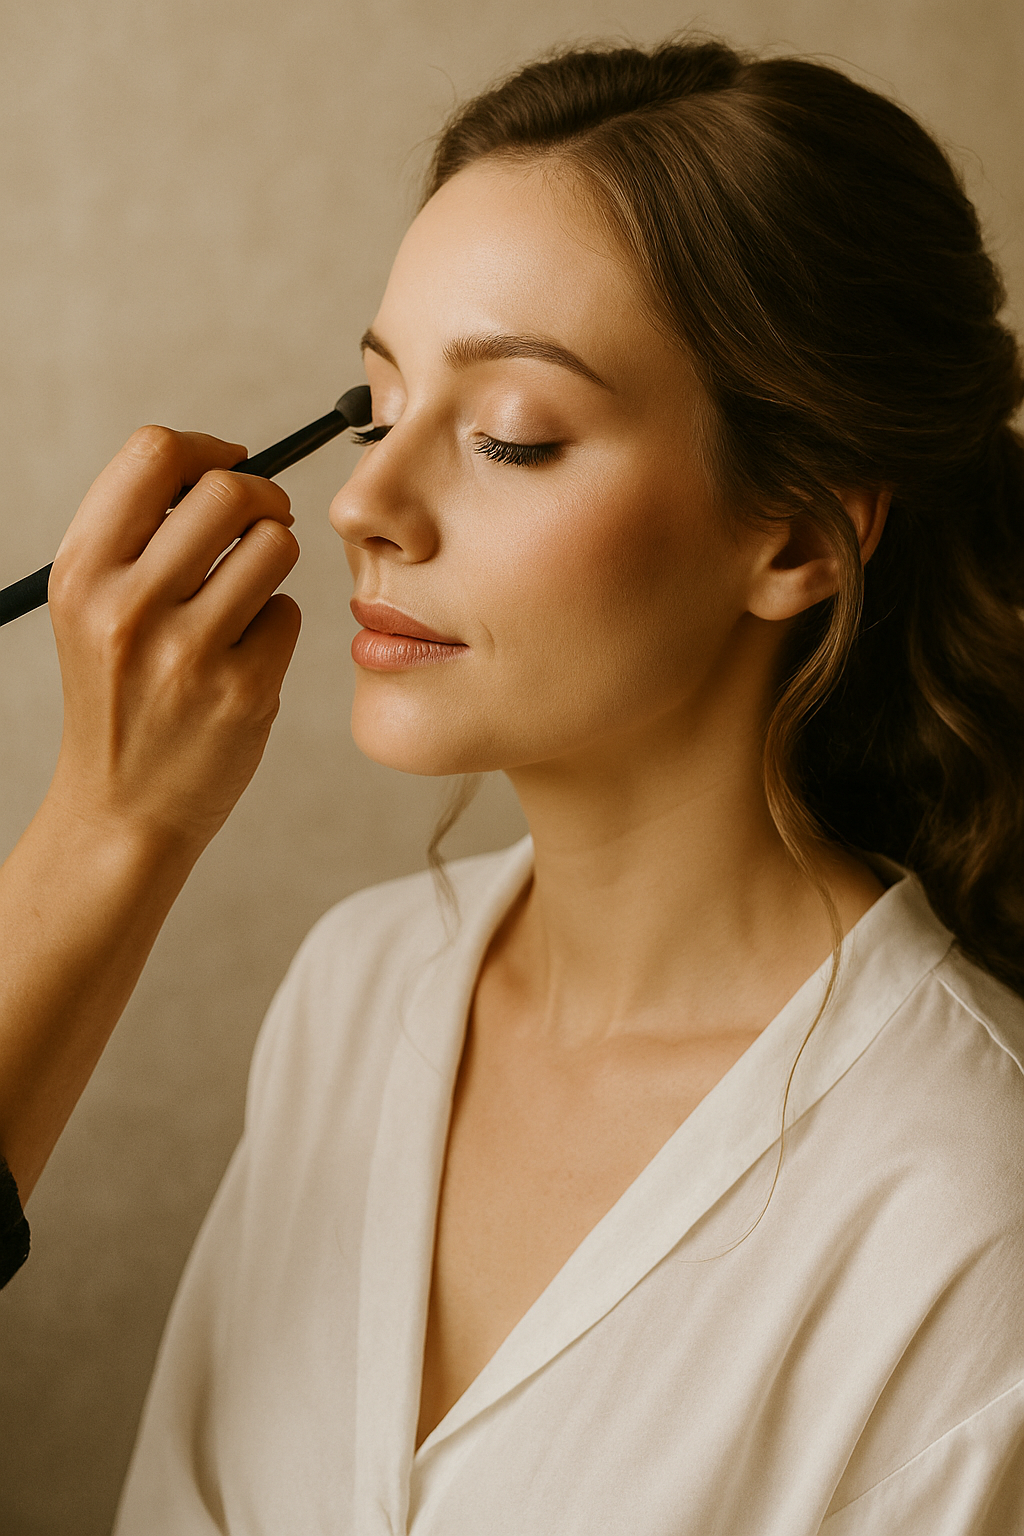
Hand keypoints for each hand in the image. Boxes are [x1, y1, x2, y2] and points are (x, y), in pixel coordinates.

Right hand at [46, 424, 300, 854]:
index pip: (154, 454)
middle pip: (229, 491)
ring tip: (248, 593)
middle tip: (264, 521)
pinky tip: (244, 657)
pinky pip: (288, 613)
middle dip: (261, 498)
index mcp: (83, 574)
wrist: (121, 809)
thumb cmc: (116, 694)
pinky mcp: (243, 692)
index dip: (207, 448)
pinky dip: (275, 625)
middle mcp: (128, 608)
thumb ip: (137, 534)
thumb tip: (220, 464)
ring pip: (274, 546)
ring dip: (274, 559)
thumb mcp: (91, 608)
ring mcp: (189, 653)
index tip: (229, 463)